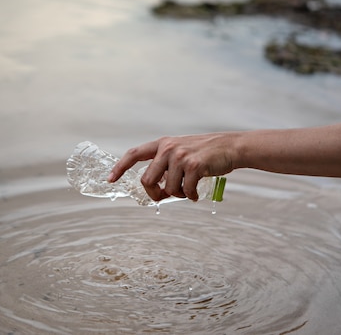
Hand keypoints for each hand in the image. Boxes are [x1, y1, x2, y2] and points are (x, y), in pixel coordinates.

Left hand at [108, 133, 236, 201]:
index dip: (120, 167)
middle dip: (155, 194)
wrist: (230, 147)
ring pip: (168, 188)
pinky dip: (191, 196)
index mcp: (163, 144)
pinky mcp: (194, 166)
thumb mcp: (181, 150)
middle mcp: (169, 148)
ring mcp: (181, 156)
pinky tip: (196, 194)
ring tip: (188, 190)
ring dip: (178, 195)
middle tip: (166, 196)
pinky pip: (185, 191)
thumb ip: (166, 164)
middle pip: (147, 180)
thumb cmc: (205, 153)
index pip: (134, 154)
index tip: (110, 179)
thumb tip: (157, 189)